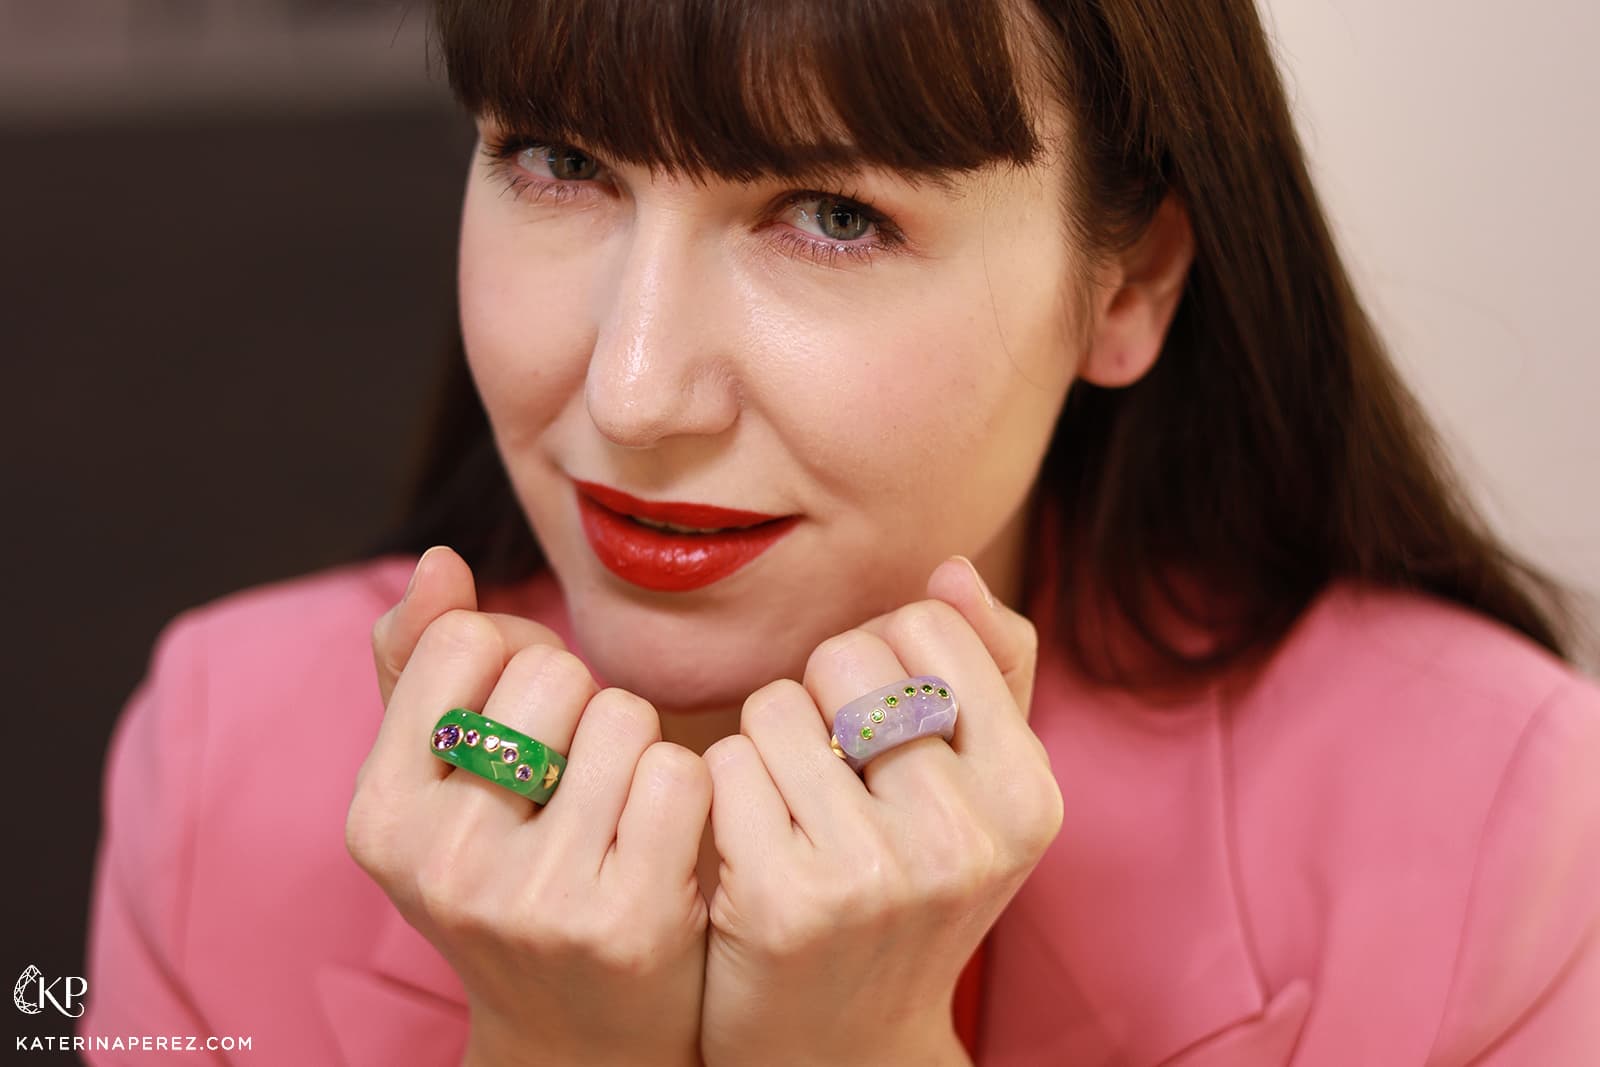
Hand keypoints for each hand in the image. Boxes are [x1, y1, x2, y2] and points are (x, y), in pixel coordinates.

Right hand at [347, 547, 712, 1066]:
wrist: (578, 1034)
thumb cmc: (510, 873)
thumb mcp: (438, 783)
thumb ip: (423, 664)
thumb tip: (441, 558)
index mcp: (379, 815)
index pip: (468, 641)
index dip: (516, 660)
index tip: (523, 721)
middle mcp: (444, 860)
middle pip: (553, 673)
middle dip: (580, 705)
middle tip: (576, 776)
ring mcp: (536, 896)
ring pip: (623, 715)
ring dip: (637, 745)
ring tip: (617, 808)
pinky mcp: (627, 918)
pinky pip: (679, 773)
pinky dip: (685, 790)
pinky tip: (662, 840)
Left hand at [699, 556, 1062, 1065]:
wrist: (844, 1044)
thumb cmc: (907, 885)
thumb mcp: (978, 792)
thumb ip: (988, 670)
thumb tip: (952, 567)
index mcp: (1028, 794)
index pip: (924, 623)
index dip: (882, 660)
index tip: (880, 729)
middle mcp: (965, 835)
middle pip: (844, 655)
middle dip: (820, 697)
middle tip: (828, 775)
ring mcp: (875, 874)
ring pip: (772, 706)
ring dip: (763, 745)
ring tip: (790, 813)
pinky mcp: (782, 901)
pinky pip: (721, 766)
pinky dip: (721, 791)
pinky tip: (747, 846)